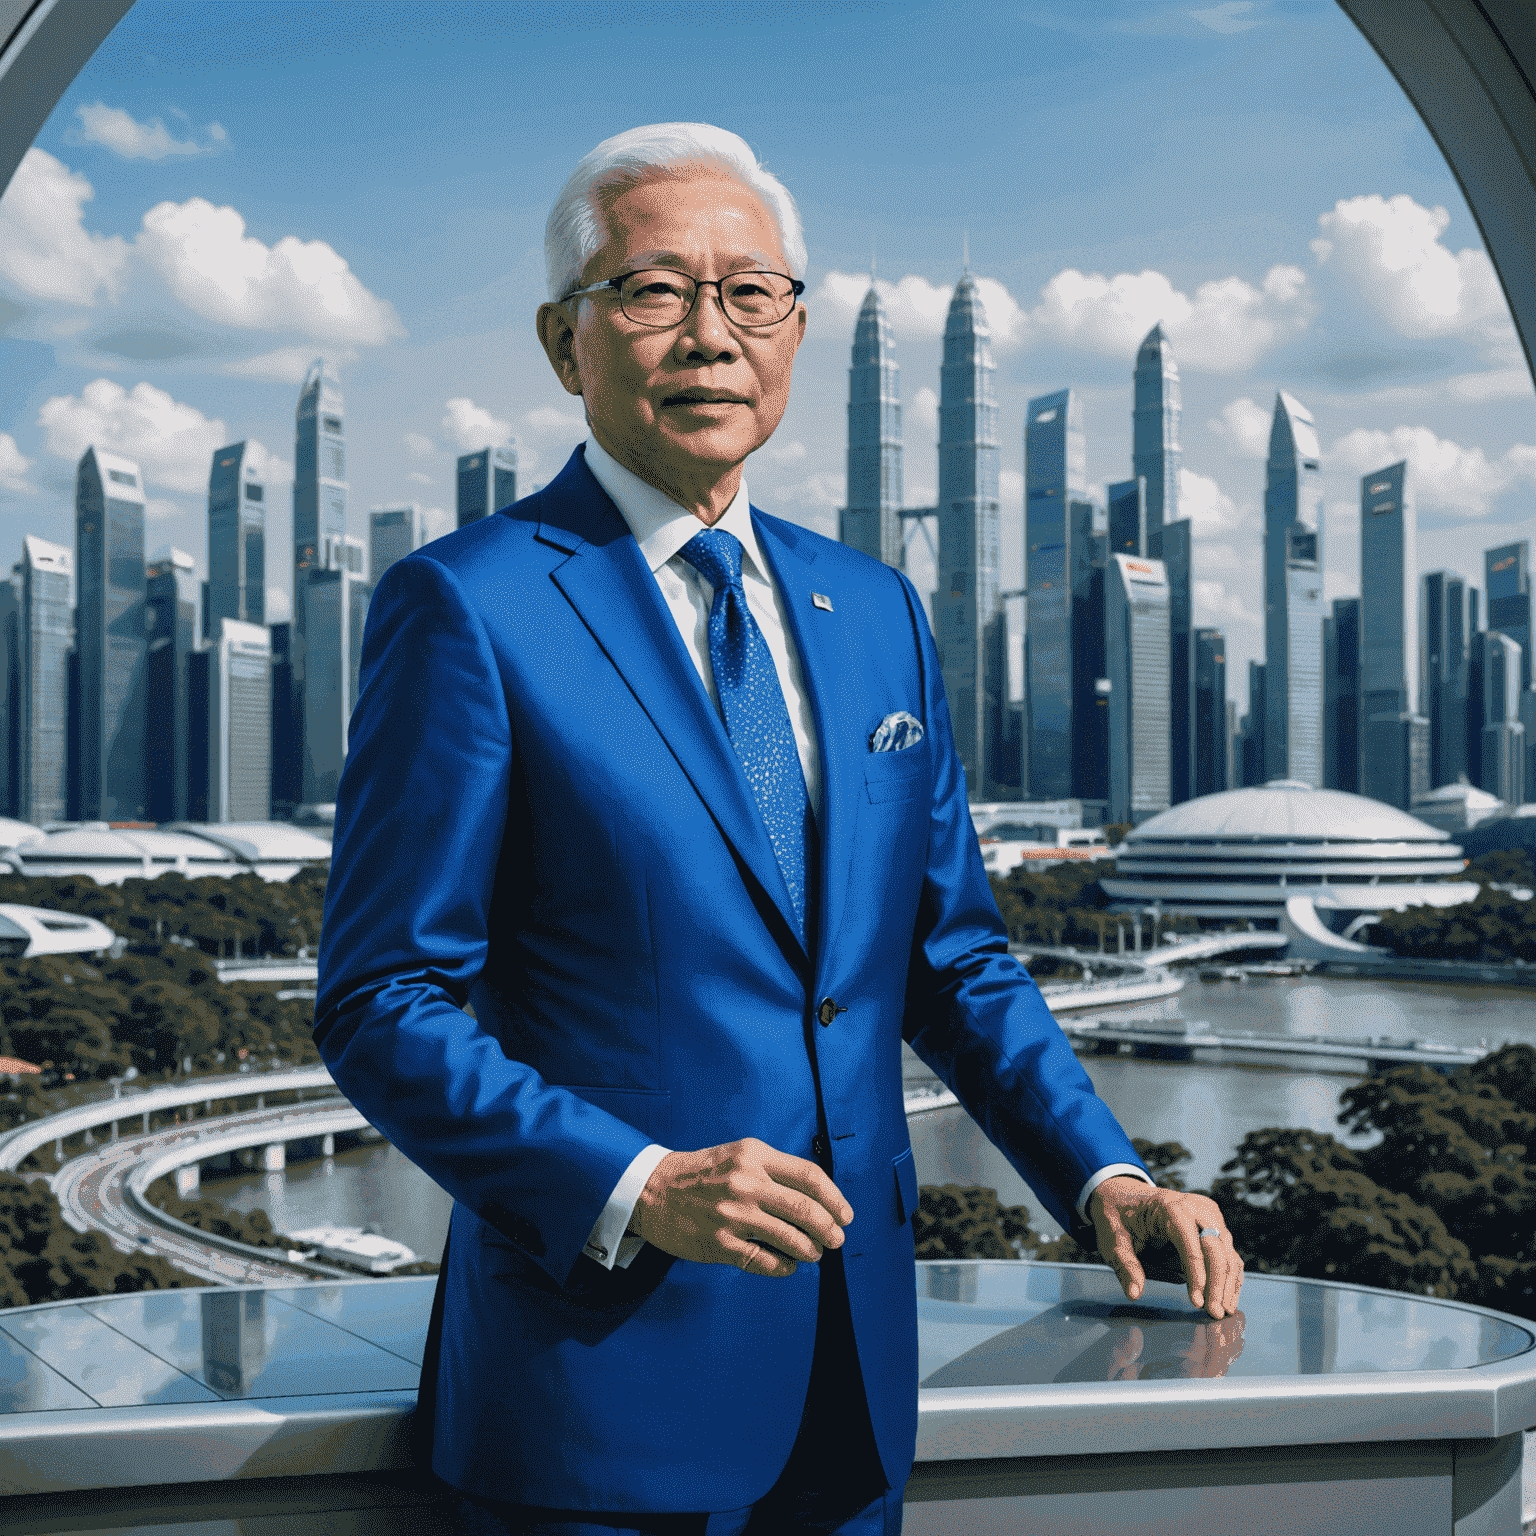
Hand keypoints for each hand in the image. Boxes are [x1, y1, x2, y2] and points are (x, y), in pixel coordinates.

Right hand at [631, 1137, 852, 1276]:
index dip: (834, 1198)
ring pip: (790, 1238)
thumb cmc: (701, 1173)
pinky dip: (784, 1267)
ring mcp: (732, 1215)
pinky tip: (788, 1266)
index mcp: (754, 1156)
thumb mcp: (738, 1155)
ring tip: (815, 1253)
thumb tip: (815, 1197)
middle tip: (837, 1238)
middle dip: (829, 1228)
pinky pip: (764, 1261)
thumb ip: (773, 1170)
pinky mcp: (719, 1243)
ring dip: (811, 1250)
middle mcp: (746, 1183)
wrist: (651, 1189)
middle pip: (805, 1208)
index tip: (845, 1213)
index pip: (809, 1175)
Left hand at [1088, 1176, 1243, 1318]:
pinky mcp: (1213, 1223)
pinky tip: (1228, 1299)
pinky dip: (1230, 1276)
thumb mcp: (1111, 1239)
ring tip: (1223, 1312)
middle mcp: (1194, 1206)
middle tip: (1214, 1314)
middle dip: (1217, 1283)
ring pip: (1227, 1251)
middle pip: (1215, 1247)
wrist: (1123, 1194)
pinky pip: (1228, 1252)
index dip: (1196, 1274)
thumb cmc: (1117, 1217)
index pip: (1190, 1242)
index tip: (1196, 1303)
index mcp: (1168, 1206)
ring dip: (1228, 1283)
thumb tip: (1134, 1294)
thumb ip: (1125, 1265)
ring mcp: (1207, 1214)